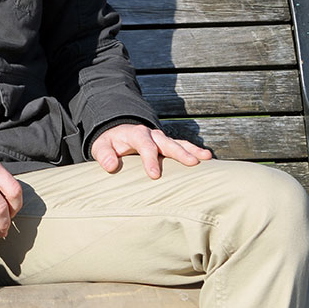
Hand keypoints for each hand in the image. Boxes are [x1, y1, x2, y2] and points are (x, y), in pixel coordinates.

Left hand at [90, 123, 212, 178]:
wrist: (117, 132)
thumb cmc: (110, 143)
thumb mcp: (101, 146)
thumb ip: (104, 154)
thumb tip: (111, 166)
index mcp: (135, 134)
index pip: (144, 145)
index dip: (150, 159)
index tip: (154, 175)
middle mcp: (152, 134)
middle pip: (167, 143)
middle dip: (179, 153)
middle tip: (192, 163)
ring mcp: (162, 139)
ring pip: (178, 143)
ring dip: (192, 150)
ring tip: (206, 158)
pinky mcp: (168, 144)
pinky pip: (183, 146)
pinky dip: (194, 150)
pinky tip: (207, 158)